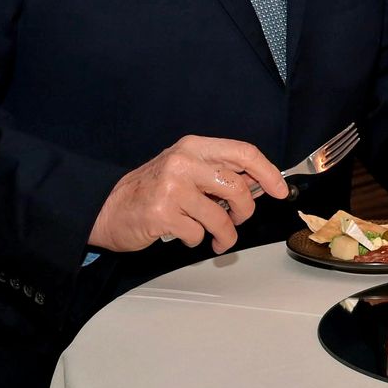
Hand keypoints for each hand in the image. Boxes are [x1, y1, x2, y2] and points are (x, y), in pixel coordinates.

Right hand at [89, 135, 285, 253]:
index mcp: (194, 147)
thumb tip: (259, 184)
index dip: (268, 172)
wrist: (108, 208)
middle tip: (237, 220)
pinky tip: (186, 235)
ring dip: (225, 234)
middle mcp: (183, 162)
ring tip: (218, 238)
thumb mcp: (185, 169)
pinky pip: (198, 233)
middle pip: (238, 187)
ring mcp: (172, 188)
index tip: (280, 190)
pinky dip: (197, 240)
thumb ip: (218, 172)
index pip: (243, 152)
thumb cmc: (152, 190)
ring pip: (221, 217)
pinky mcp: (162, 214)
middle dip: (244, 211)